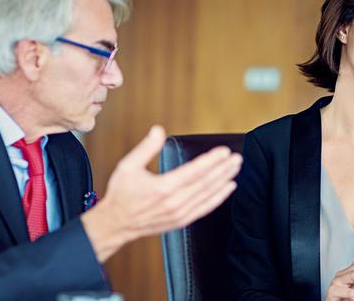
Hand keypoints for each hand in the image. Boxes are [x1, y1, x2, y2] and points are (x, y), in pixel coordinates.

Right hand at [81, 125, 241, 261]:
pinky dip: (219, 198)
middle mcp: (174, 202)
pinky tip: (228, 188)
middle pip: (206, 183)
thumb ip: (146, 148)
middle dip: (224, 168)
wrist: (116, 223)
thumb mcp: (128, 166)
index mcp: (163, 187)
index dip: (212, 160)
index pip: (195, 171)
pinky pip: (205, 208)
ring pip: (208, 195)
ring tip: (236, 168)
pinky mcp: (181, 221)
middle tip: (237, 157)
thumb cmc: (121, 194)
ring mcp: (179, 213)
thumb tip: (158, 130)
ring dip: (224, 180)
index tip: (224, 151)